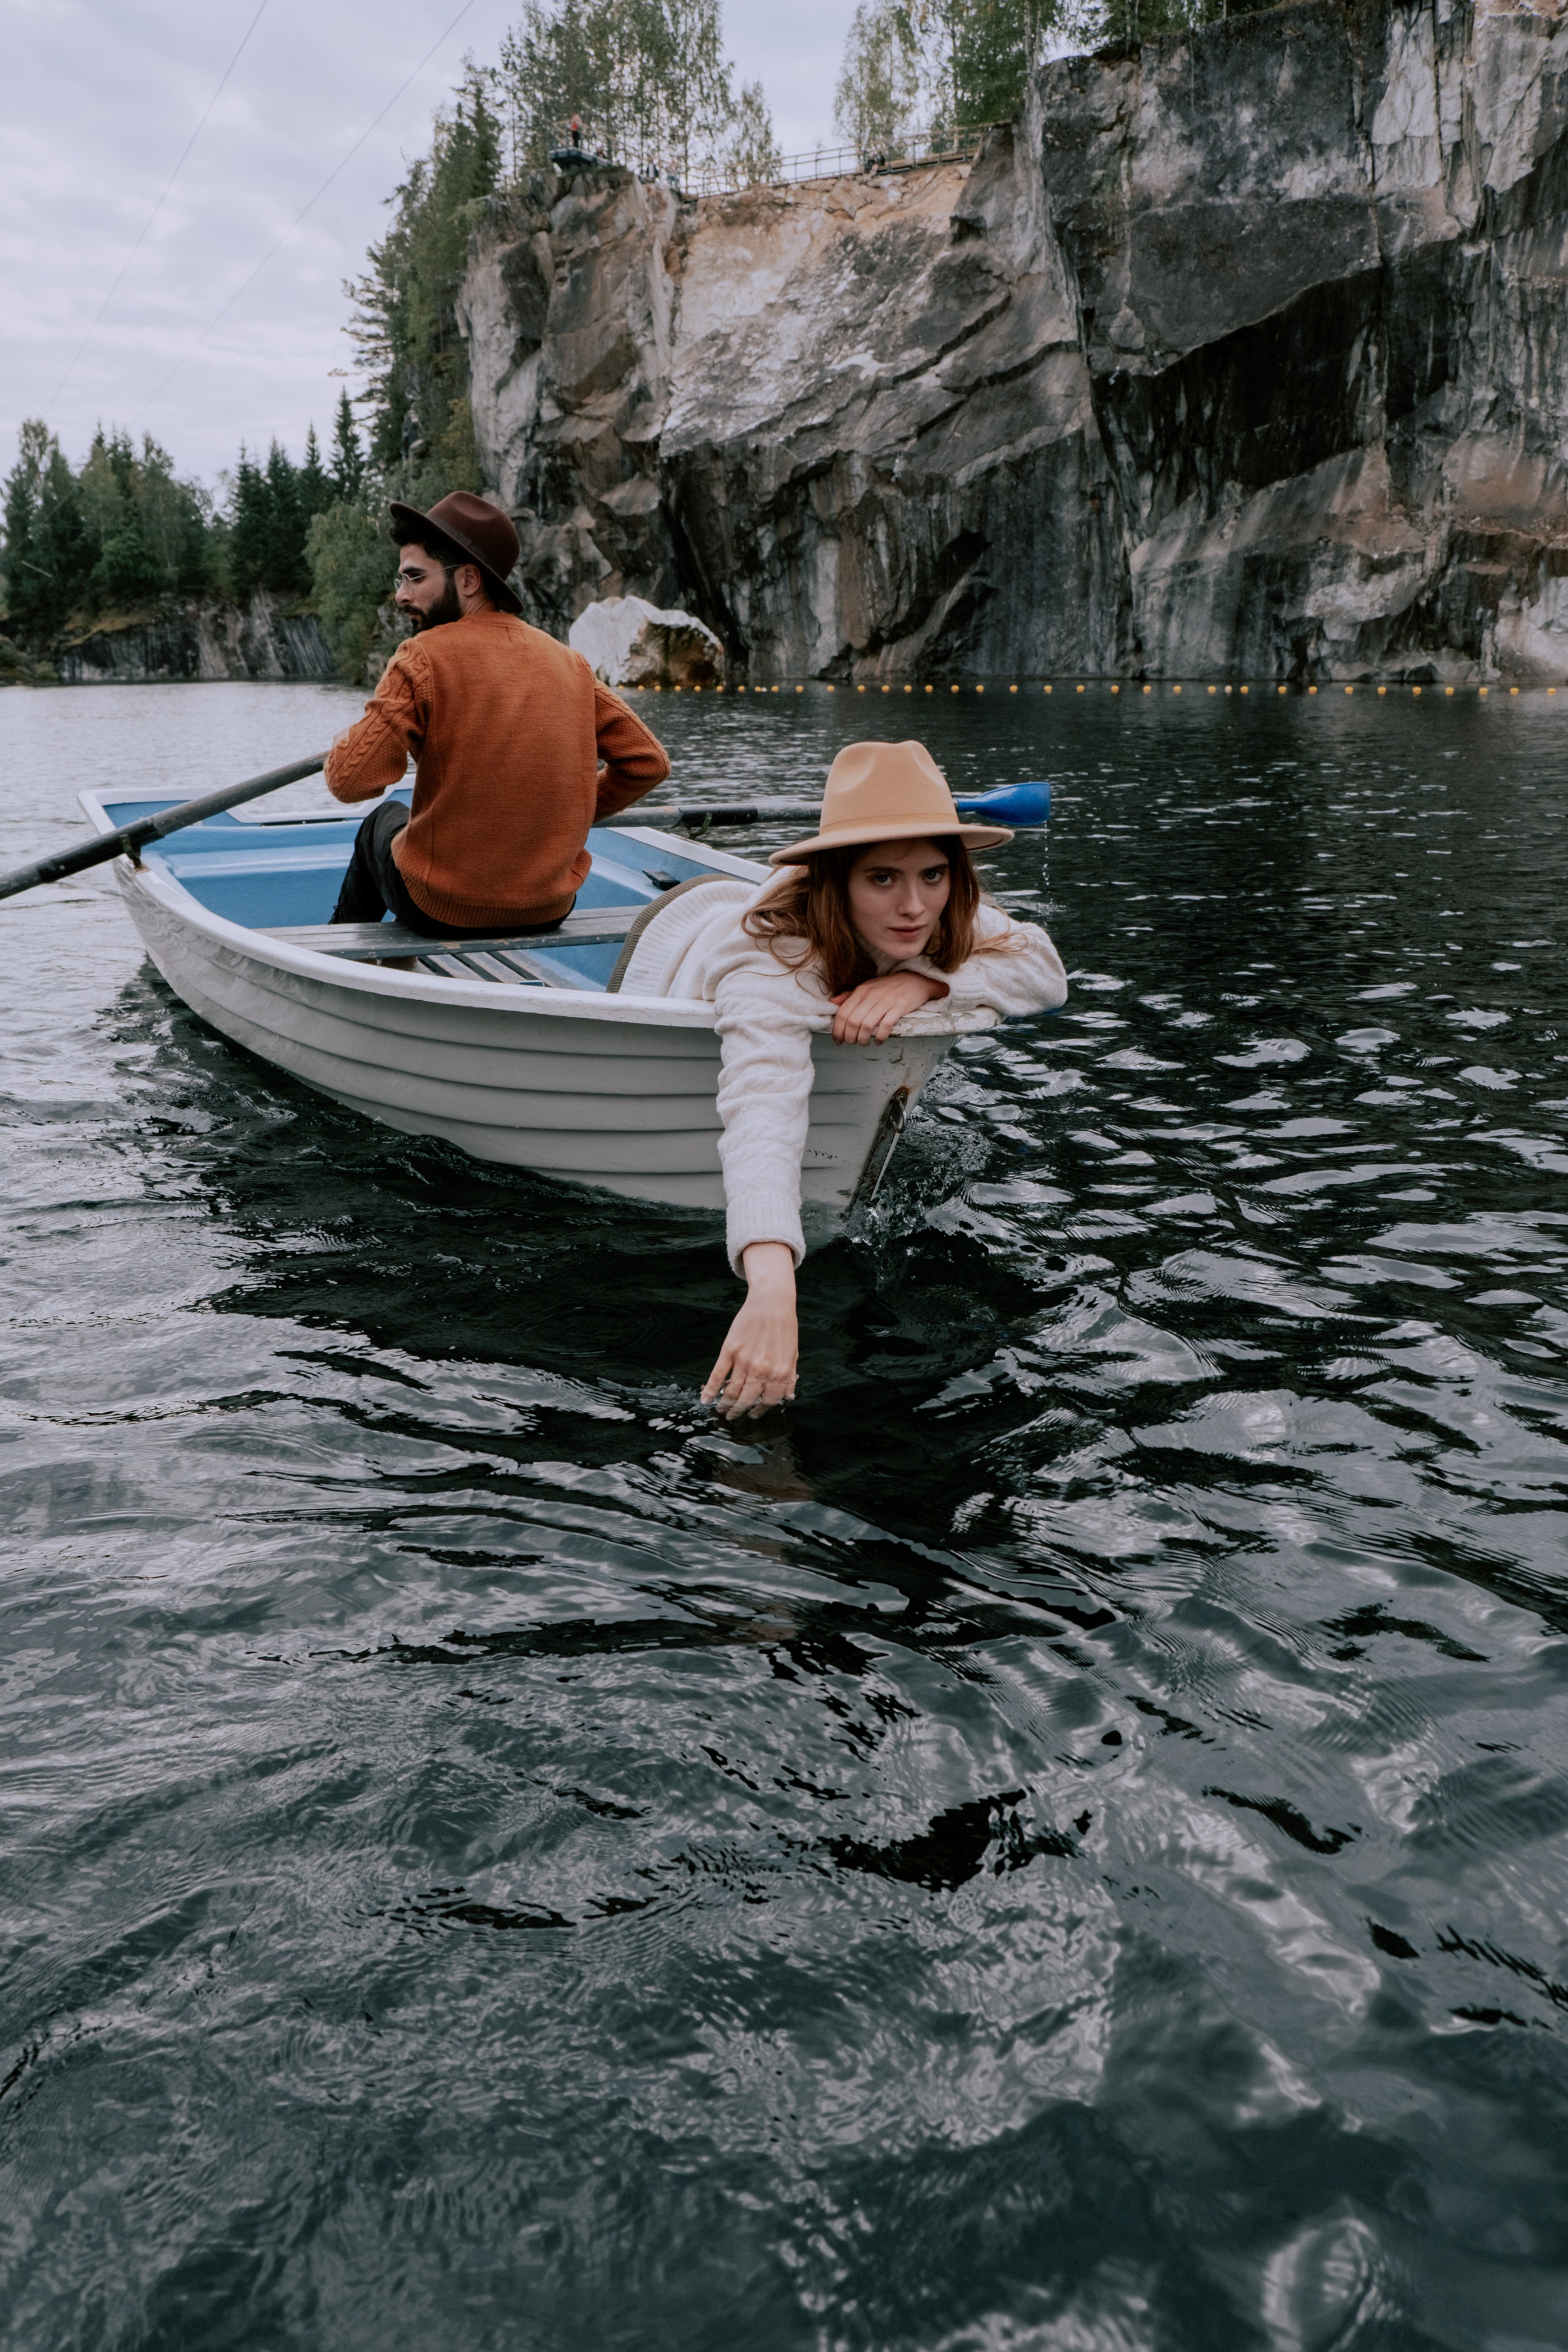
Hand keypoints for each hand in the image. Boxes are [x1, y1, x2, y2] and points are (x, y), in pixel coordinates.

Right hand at [703, 1243, 797, 1418]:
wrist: (772, 1302)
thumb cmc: (785, 1327)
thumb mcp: (793, 1354)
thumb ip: (790, 1377)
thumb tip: (787, 1397)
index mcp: (780, 1373)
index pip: (768, 1401)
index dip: (760, 1410)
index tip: (753, 1415)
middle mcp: (761, 1370)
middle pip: (747, 1399)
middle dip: (739, 1411)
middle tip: (732, 1417)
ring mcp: (744, 1361)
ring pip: (731, 1391)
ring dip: (725, 1404)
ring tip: (721, 1411)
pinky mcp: (730, 1351)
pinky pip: (718, 1375)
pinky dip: (710, 1389)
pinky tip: (704, 1399)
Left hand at [829, 971, 947, 1044]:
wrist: (915, 980)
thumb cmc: (888, 987)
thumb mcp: (867, 987)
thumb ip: (849, 996)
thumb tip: (832, 1003)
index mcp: (861, 990)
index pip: (842, 1013)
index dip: (837, 1030)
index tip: (838, 1040)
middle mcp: (871, 995)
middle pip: (853, 1021)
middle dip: (849, 1037)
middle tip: (851, 1043)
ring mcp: (886, 1001)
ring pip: (867, 1025)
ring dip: (863, 1039)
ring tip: (864, 1043)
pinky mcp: (900, 1007)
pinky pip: (886, 1025)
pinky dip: (880, 1037)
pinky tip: (878, 1041)